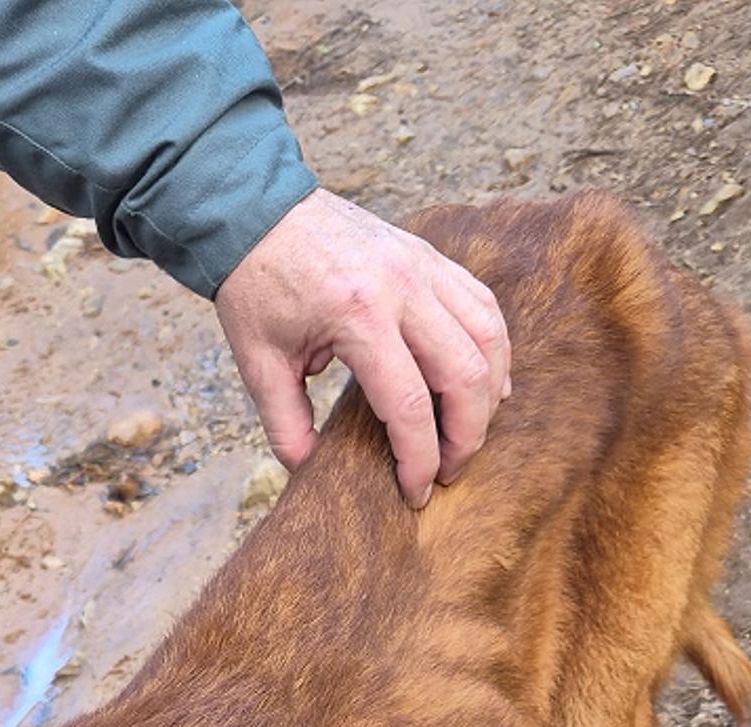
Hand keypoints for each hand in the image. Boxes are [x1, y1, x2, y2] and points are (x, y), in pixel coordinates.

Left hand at [216, 188, 510, 507]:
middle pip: (464, 375)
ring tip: (468, 434)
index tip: (415, 492)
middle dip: (466, 437)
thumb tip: (310, 472)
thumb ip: (286, 425)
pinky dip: (493, 351)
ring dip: (488, 396)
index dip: (418, 460)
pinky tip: (486, 384)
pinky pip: (483, 307)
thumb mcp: (258, 363)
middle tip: (449, 471)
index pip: (408, 405)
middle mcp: (401, 287)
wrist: (257, 210)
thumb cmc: (257, 286)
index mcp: (357, 315)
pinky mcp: (431, 256)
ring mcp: (423, 266)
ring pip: (488, 339)